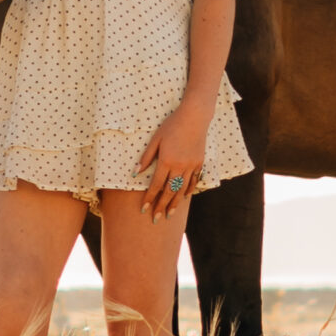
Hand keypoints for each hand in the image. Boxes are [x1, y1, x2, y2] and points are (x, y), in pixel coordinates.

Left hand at [137, 101, 210, 222]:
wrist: (195, 117)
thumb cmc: (172, 125)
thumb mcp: (156, 139)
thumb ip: (147, 157)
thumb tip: (136, 172)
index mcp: (167, 160)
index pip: (156, 185)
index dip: (149, 198)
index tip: (144, 209)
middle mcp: (180, 166)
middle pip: (169, 191)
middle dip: (162, 206)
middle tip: (157, 218)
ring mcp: (191, 165)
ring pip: (182, 189)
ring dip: (175, 203)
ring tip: (169, 213)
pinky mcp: (199, 163)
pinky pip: (193, 181)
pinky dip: (188, 190)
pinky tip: (183, 197)